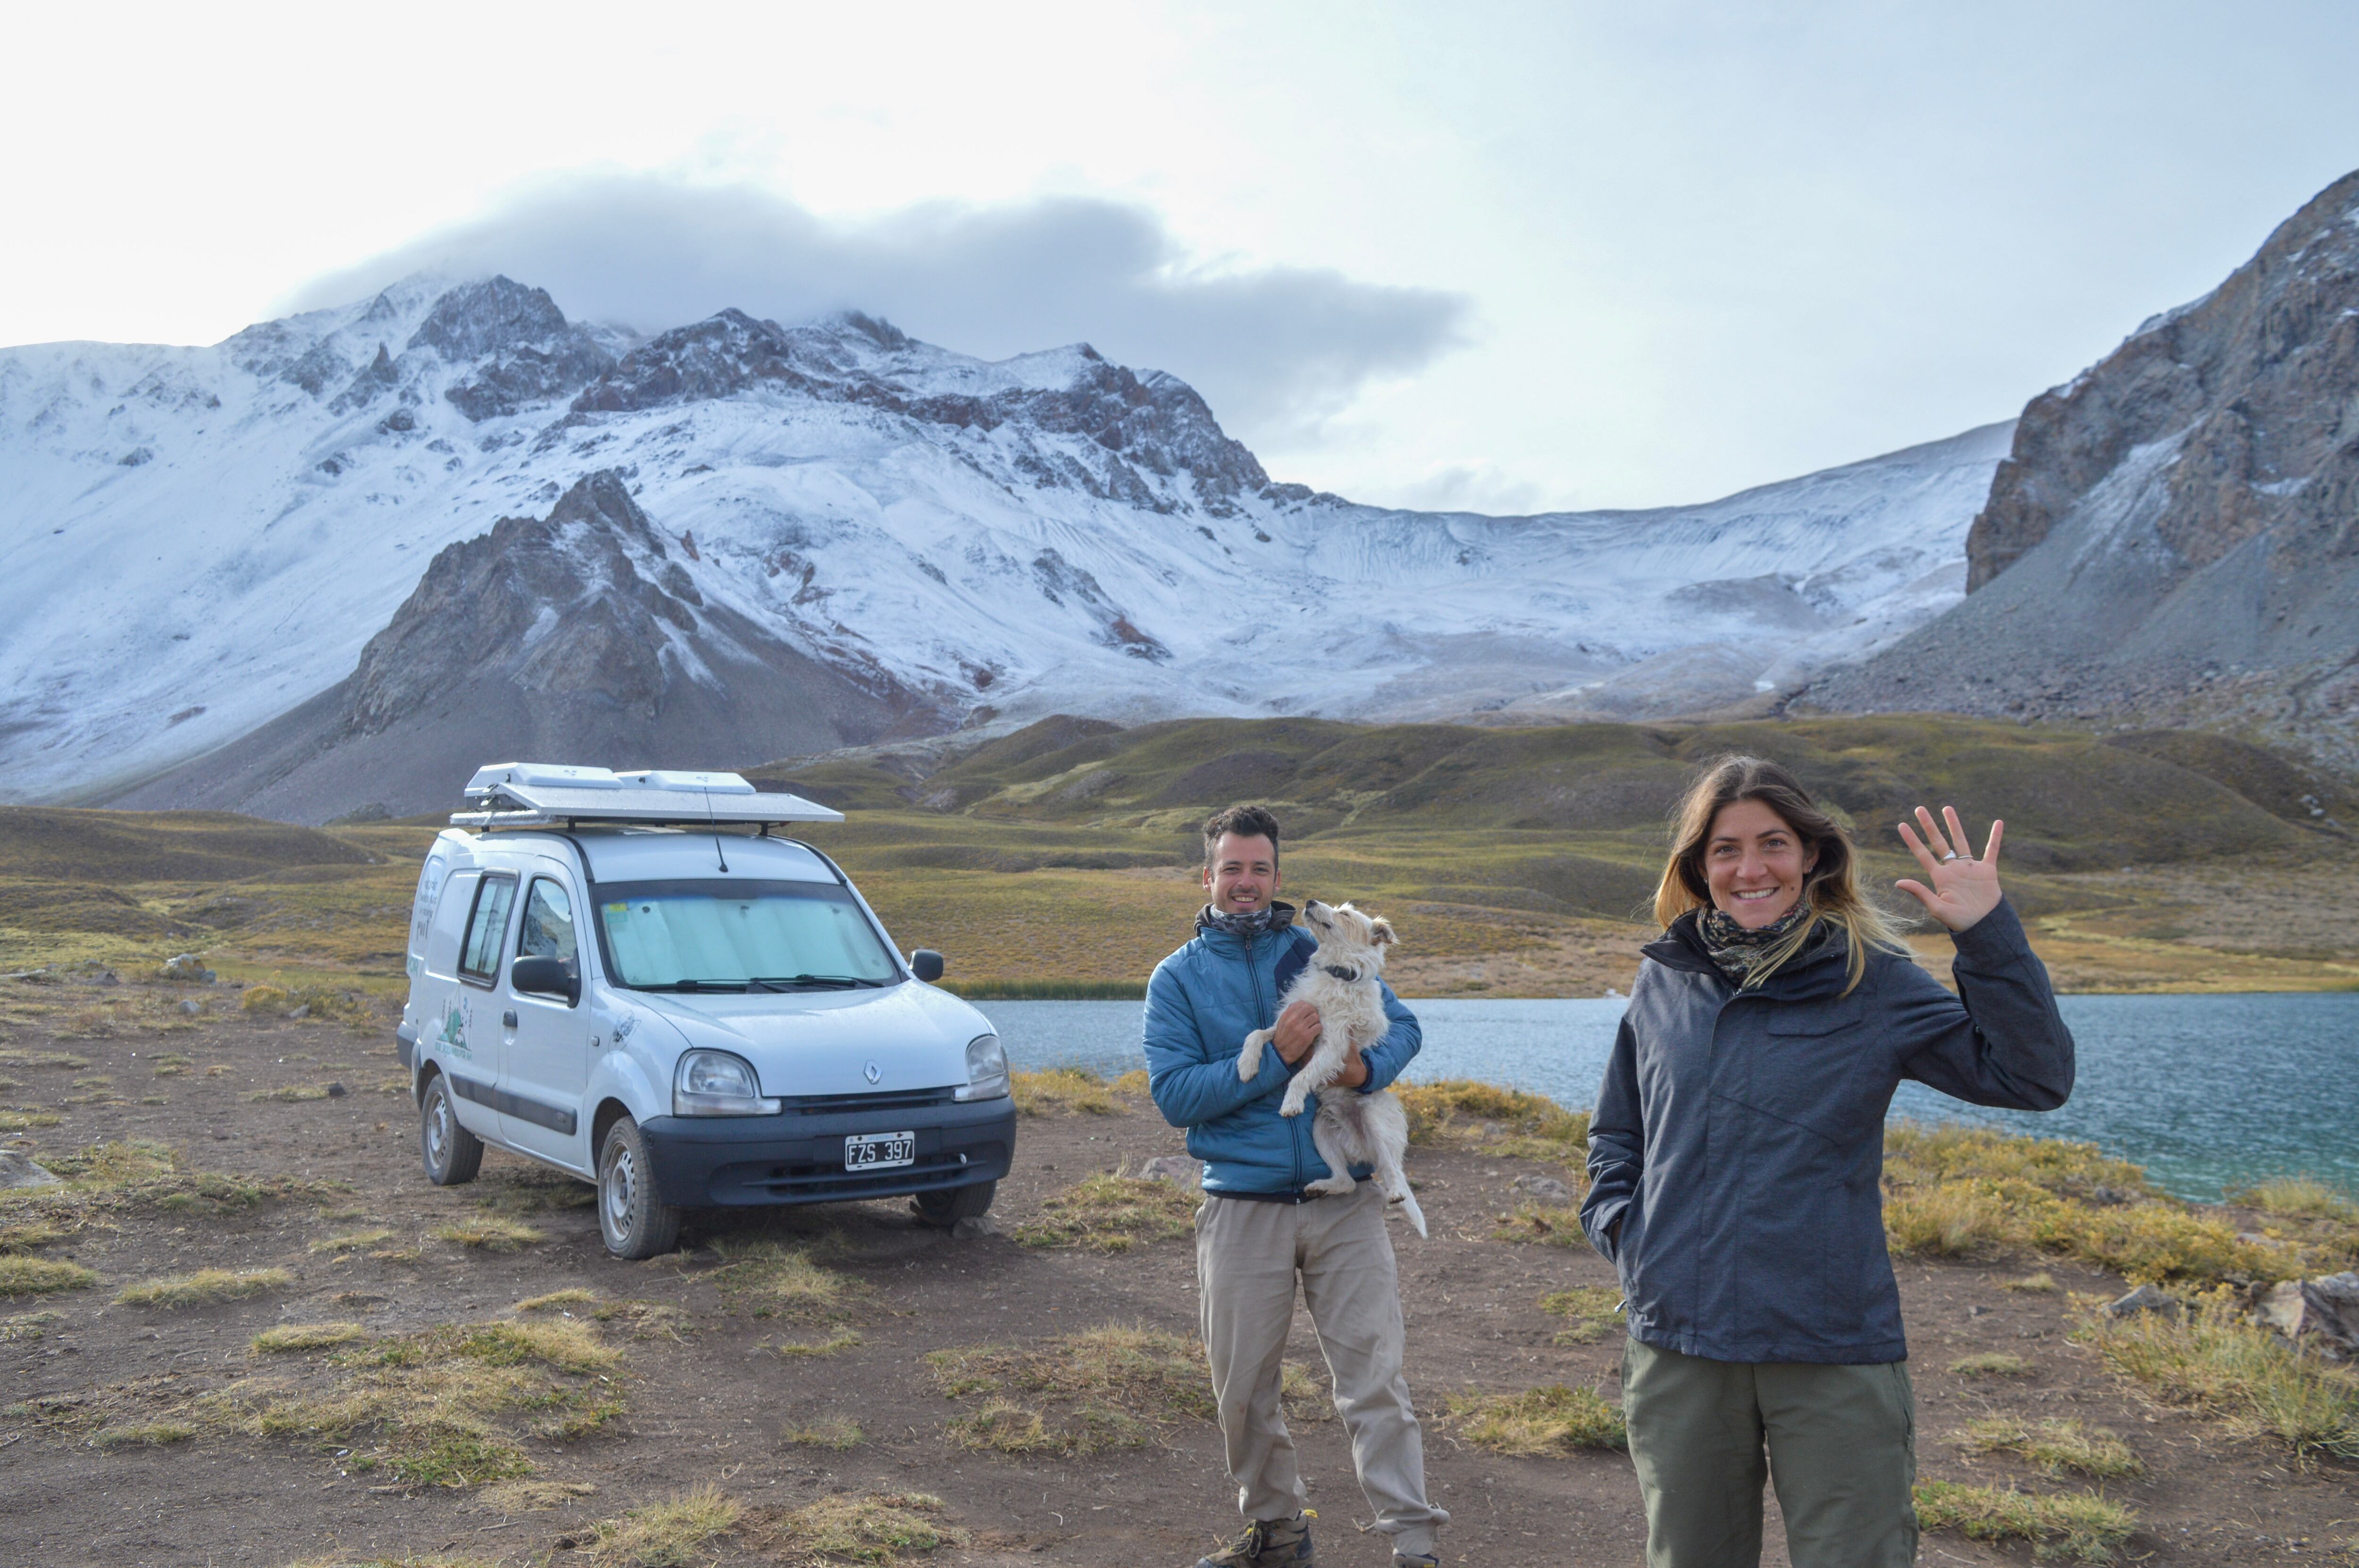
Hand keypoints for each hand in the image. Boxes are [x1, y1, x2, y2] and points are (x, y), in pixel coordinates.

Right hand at [1272, 1000, 1321, 1063]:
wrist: (1280, 1052)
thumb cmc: (1282, 1037)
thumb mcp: (1282, 1022)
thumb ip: (1289, 1012)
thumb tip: (1298, 1004)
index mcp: (1287, 1015)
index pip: (1301, 1003)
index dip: (1307, 1006)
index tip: (1308, 1011)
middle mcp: (1293, 1019)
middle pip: (1309, 1008)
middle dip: (1313, 1012)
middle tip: (1312, 1018)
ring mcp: (1301, 1028)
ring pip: (1315, 1017)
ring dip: (1316, 1021)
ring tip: (1313, 1026)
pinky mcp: (1307, 1036)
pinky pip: (1318, 1027)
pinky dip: (1318, 1029)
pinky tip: (1314, 1032)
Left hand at [1895, 806, 2004, 931]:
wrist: (1984, 926)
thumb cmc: (1959, 921)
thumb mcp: (1938, 908)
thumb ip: (1920, 893)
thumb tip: (1898, 882)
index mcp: (1940, 877)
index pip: (1923, 854)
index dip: (1912, 840)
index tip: (1901, 825)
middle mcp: (1953, 869)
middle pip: (1939, 842)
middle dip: (1929, 826)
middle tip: (1919, 809)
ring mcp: (1970, 868)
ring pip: (1961, 841)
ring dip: (1954, 825)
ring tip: (1947, 808)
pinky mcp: (1987, 871)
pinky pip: (1991, 850)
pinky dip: (1995, 837)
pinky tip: (1998, 822)